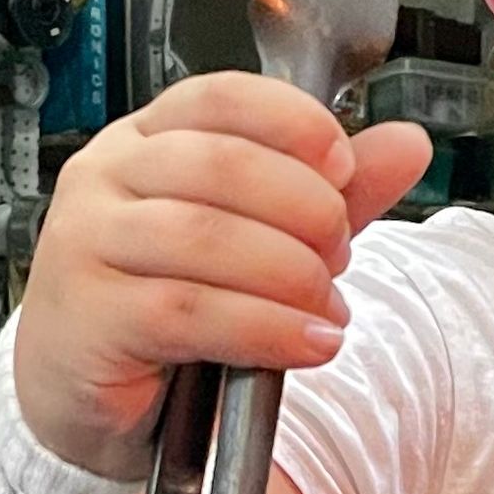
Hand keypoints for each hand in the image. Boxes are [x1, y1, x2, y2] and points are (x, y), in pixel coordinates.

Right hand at [14, 72, 430, 479]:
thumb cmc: (163, 308)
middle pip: (223, 165)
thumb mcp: (256, 240)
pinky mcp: (88, 314)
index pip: (224, 97)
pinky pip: (190, 311)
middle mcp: (106, 177)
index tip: (342, 170)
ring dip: (290, 275)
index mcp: (146, 139)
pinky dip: (265, 328)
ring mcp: (86, 242)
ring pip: (207, 237)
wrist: (87, 396)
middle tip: (337, 258)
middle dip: (306, 212)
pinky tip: (305, 343)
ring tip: (326, 310)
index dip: (296, 126)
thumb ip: (326, 193)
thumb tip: (406, 145)